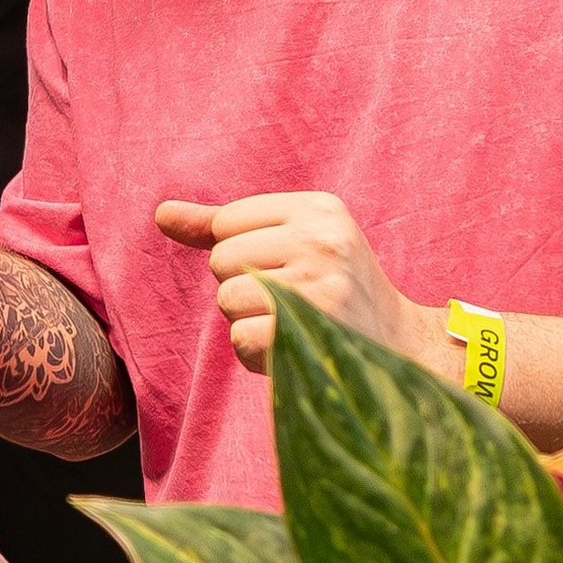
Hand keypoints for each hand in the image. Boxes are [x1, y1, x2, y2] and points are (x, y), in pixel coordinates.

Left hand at [155, 190, 452, 380]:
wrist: (401, 349)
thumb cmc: (334, 291)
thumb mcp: (292, 243)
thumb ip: (223, 227)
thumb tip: (160, 212)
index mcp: (320, 208)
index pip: (227, 222)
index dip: (242, 254)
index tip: (286, 267)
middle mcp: (322, 239)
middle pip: (222, 261)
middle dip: (243, 289)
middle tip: (294, 302)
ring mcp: (319, 285)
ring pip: (227, 301)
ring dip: (249, 322)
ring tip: (294, 325)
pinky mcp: (309, 331)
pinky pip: (240, 339)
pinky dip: (257, 354)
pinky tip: (292, 349)